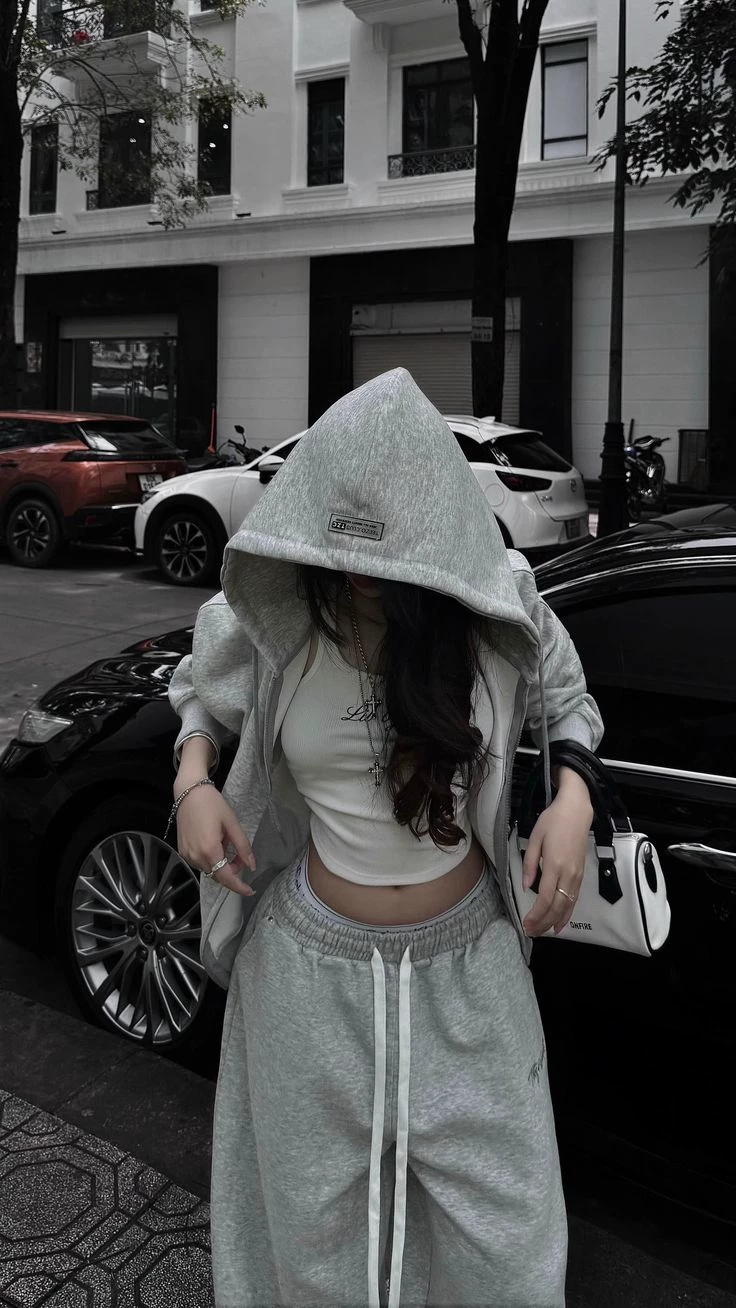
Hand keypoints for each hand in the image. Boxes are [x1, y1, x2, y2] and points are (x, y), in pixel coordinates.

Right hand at [176, 785, 255, 897]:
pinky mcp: (182, 851)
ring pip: (209, 869)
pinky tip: (215, 842)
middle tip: (240, 853)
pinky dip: (211, 858)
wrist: (189, 792)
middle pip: (218, 874)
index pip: (226, 877)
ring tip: (225, 841)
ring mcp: (187, 855)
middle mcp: (195, 856)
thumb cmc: (212, 804)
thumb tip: (251, 866)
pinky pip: (200, 862)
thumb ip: (243, 847)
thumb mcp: (232, 823)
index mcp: (209, 850)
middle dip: (232, 869)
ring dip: (221, 863)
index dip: (239, 887)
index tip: (250, 891)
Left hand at [521, 767, 592, 936]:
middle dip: (543, 922)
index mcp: (554, 864)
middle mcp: (568, 873)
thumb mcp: (535, 838)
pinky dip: (568, 913)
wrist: (577, 811)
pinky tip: (560, 922)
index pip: (545, 898)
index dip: (536, 915)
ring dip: (555, 921)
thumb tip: (526, 886)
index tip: (525, 924)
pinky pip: (575, 899)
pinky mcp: (581, 874)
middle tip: (531, 932)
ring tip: (542, 931)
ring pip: (568, 905)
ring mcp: (577, 875)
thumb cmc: (552, 821)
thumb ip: (529, 864)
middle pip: (557, 906)